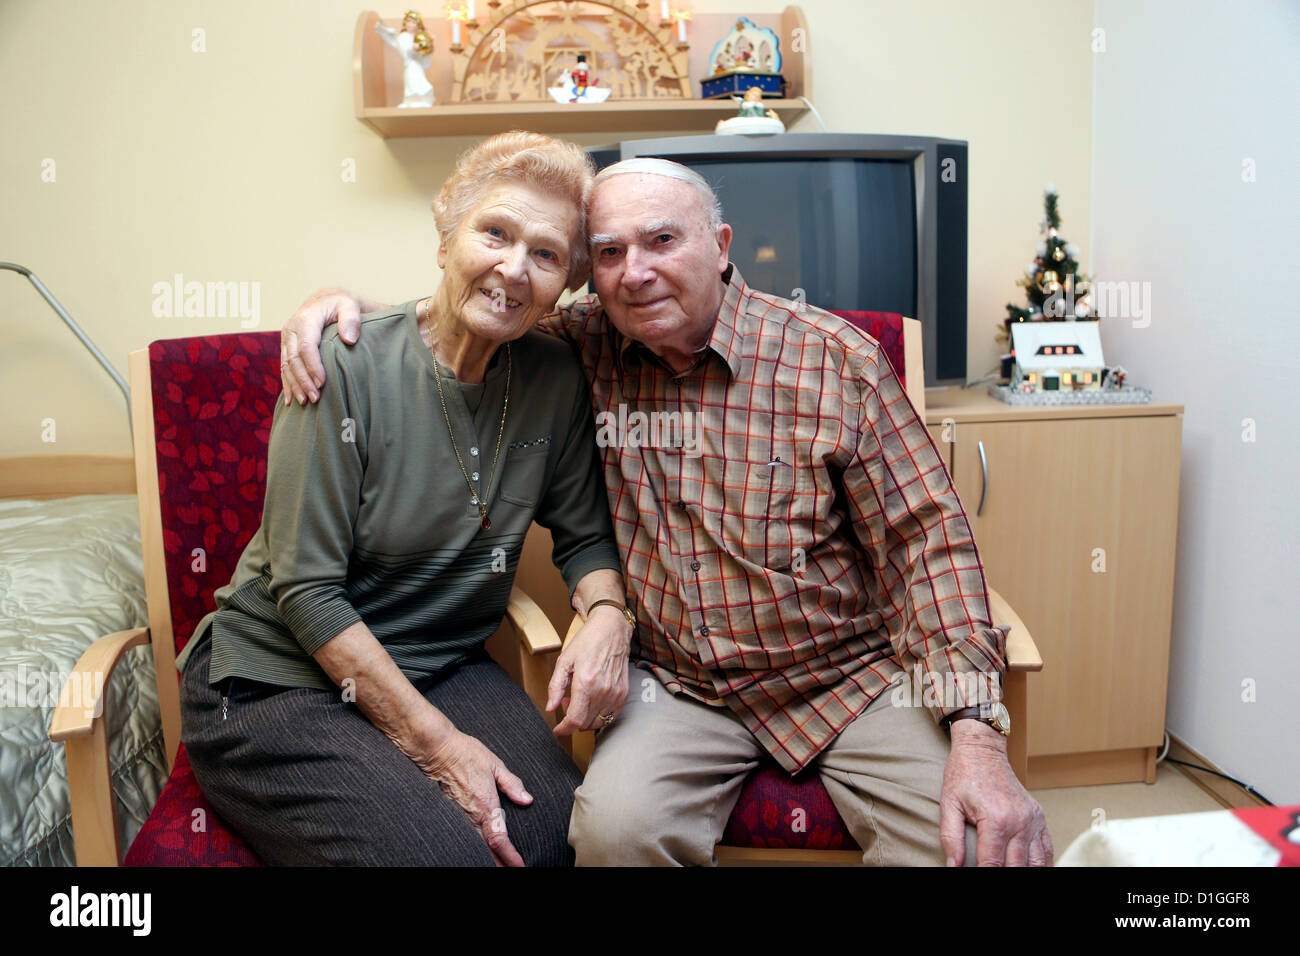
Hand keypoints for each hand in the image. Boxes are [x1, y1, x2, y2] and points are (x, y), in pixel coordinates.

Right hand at [280, 287, 371, 405]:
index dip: (313, 366)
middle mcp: (291, 329)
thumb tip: (349, 339)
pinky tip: (290, 400)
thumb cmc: (341, 304)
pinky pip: (284, 367)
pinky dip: (287, 384)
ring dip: (295, 385)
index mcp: (305, 319)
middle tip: (315, 398)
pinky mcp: (286, 347)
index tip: (323, 383)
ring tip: (305, 402)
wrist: (326, 300)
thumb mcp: (349, 305)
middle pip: (294, 359)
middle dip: (303, 380)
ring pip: (286, 366)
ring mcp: (287, 339)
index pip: (307, 346)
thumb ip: (351, 319)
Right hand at [419, 729, 532, 866]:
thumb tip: (527, 799)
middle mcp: (471, 815)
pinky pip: (467, 833)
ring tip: (499, 864)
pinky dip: (477, 843)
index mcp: (485, 805)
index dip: (509, 856)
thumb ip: (512, 783)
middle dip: (499, 863)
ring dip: (488, 855)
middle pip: (487, 848)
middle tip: (512, 870)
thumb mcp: (495, 764)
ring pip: (477, 843)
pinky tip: (481, 846)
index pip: (499, 839)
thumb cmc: (465, 753)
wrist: (437, 749)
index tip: (519, 866)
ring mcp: (460, 815)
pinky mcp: (452, 812)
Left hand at [547, 605, 631, 734]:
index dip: (564, 729)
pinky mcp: (624, 694)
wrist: (612, 629)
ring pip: (598, 722)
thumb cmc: (587, 641)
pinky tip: (592, 701)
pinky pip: (610, 716)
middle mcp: (603, 691)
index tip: (558, 729)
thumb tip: (550, 708)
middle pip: (585, 724)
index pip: (575, 720)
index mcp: (586, 683)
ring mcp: (616, 693)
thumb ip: (556, 687)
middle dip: (572, 719)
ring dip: (585, 718)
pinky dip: (599, 715)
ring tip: (579, 700)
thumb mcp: (564, 660)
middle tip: (566, 702)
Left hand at [939, 719, 1052, 865]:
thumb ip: (951, 838)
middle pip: (1016, 867)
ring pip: (1036, 863)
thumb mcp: (949, 805)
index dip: (986, 876)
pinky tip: (1031, 869)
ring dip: (1025, 872)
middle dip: (1005, 875)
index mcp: (996, 819)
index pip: (992, 864)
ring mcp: (1033, 820)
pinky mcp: (1040, 817)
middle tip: (991, 876)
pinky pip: (1047, 849)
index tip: (977, 879)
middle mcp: (1020, 822)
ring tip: (1011, 874)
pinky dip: (1042, 864)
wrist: (982, 750)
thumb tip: (952, 866)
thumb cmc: (964, 776)